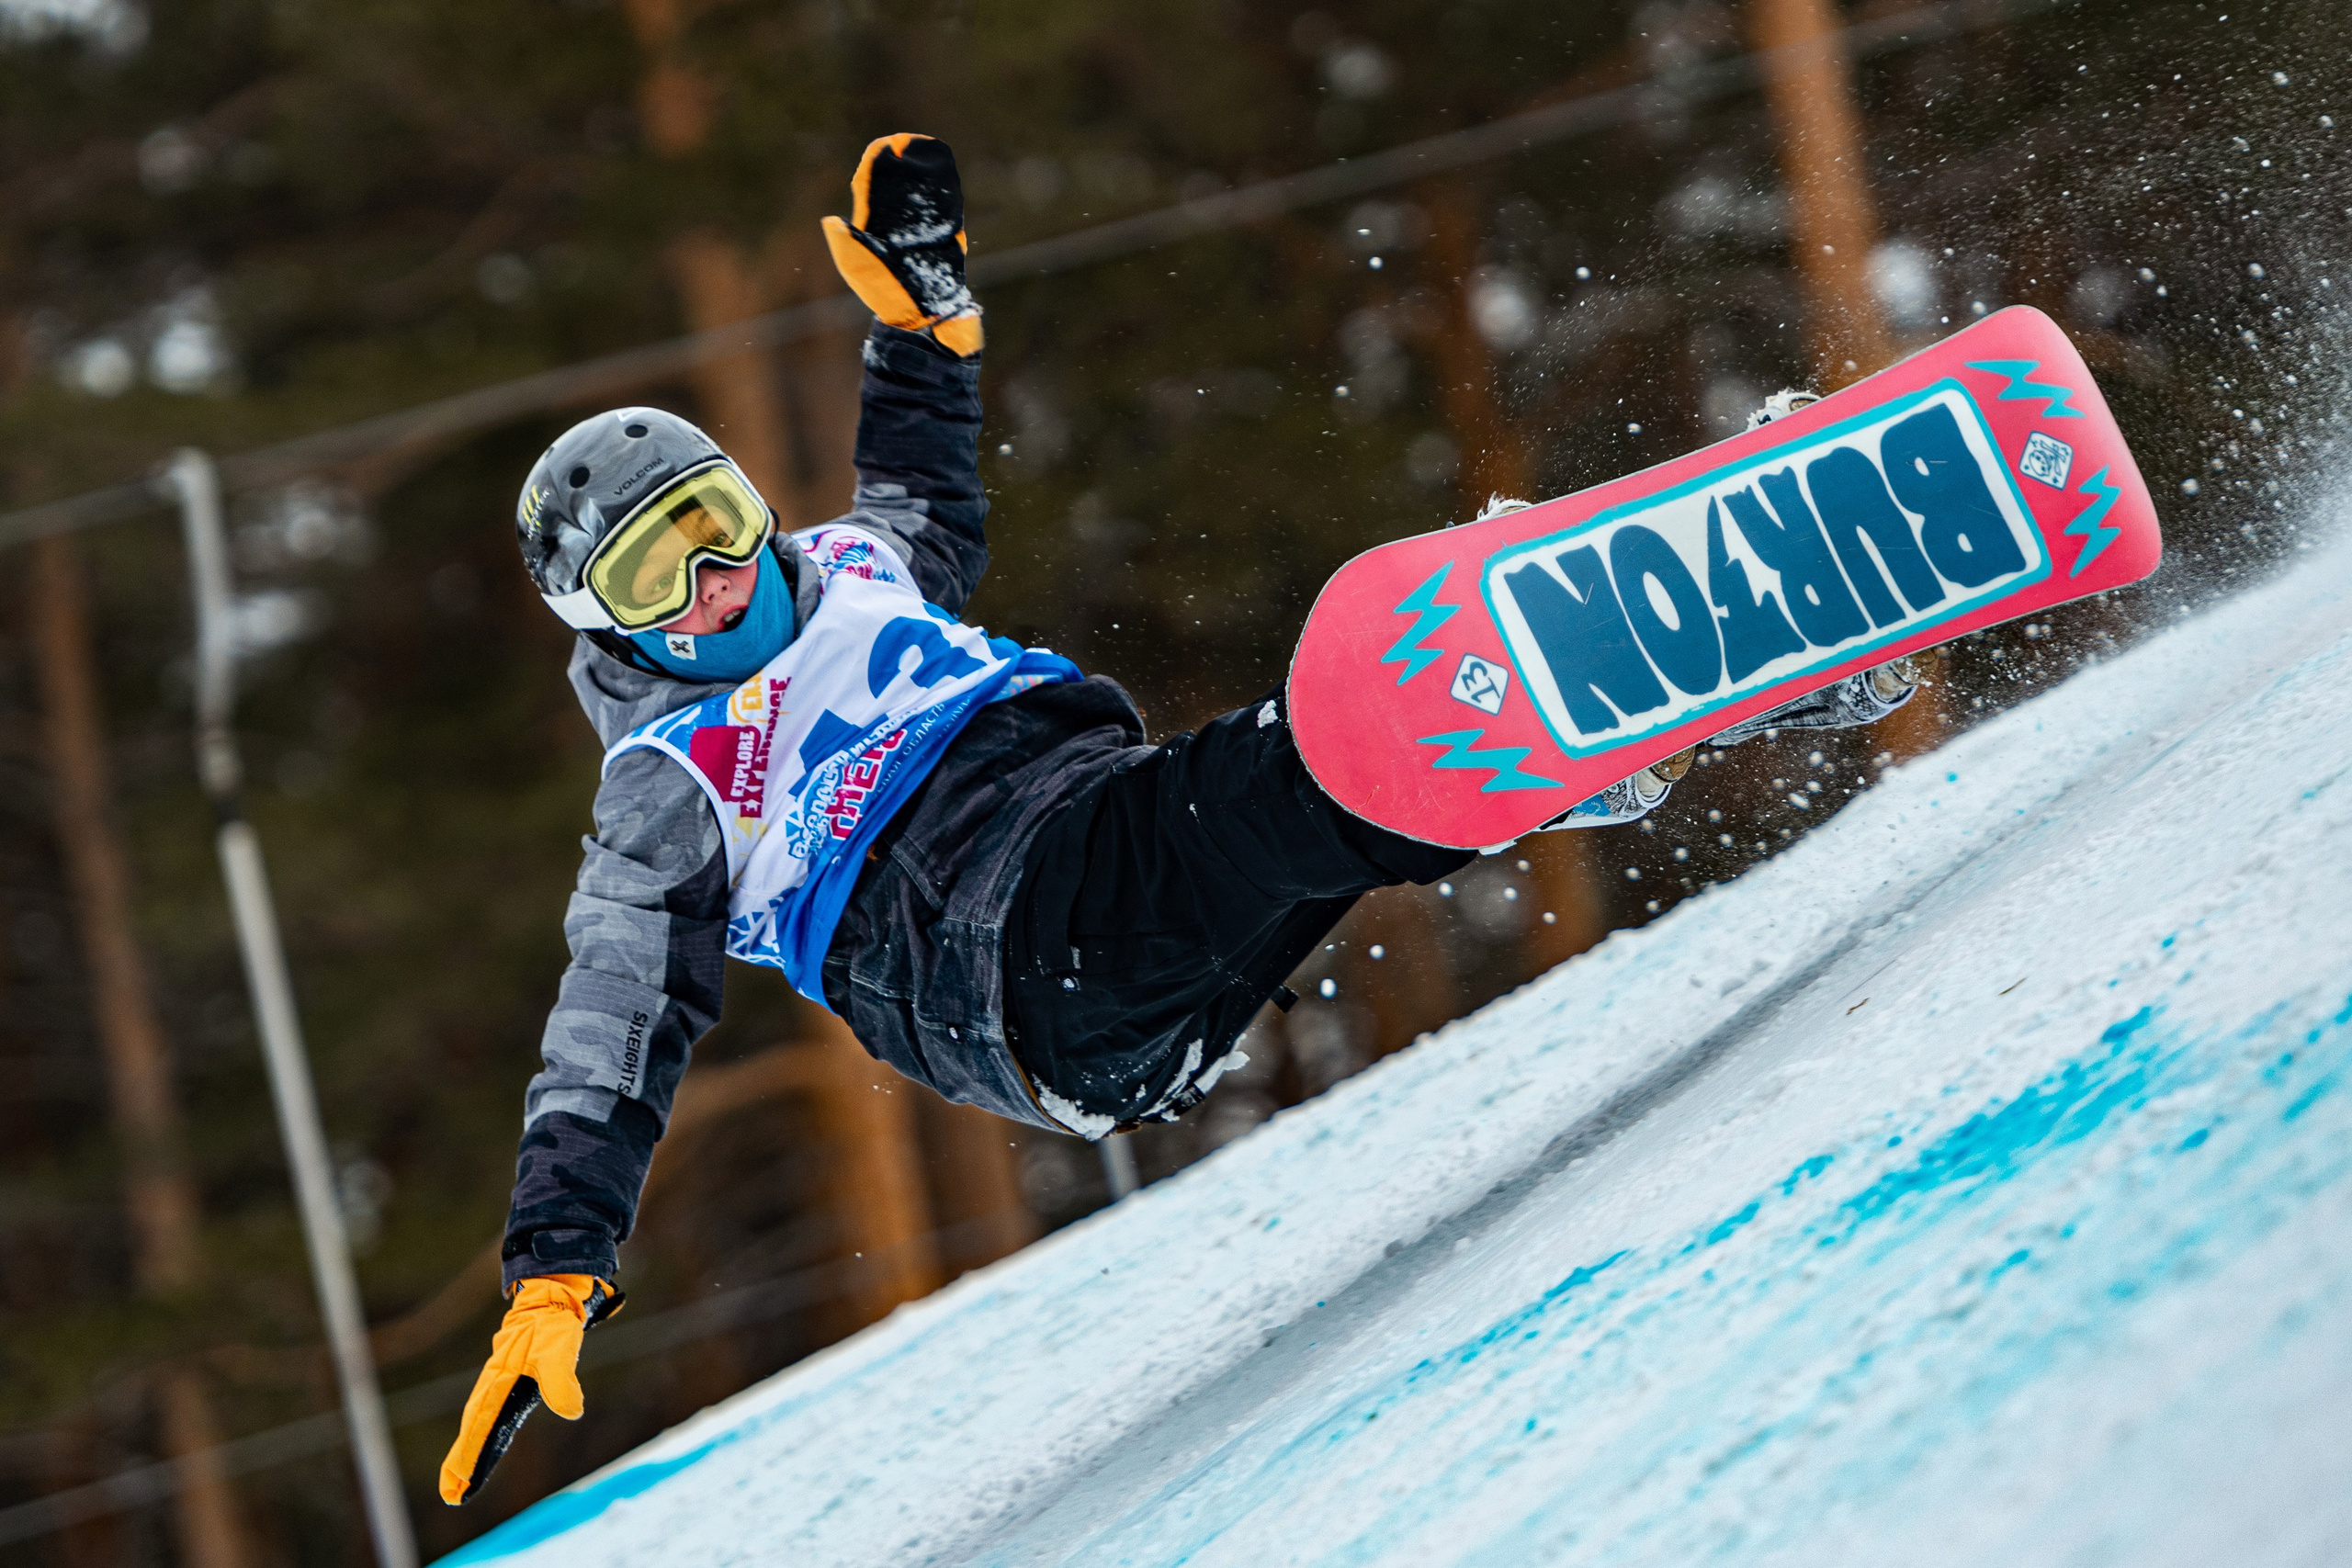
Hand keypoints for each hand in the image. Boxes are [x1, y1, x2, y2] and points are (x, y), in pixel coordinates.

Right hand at [438, 1274, 619, 1505]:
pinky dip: (484, 1434)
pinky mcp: (510, 1381)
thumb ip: (562, 1379)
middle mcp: (495, 1385)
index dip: (470, 1456)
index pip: (481, 1427)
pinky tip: (486, 1447)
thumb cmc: (554, 1323)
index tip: (458, 1485)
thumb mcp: (559, 1348)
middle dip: (462, 1462)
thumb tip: (572, 1411)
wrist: (552, 1295)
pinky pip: (491, 1414)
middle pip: (474, 1430)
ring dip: (470, 1451)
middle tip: (452, 1494)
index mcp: (500, 1382)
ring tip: (460, 1481)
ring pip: (480, 1423)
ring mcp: (500, 1383)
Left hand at [822, 133, 982, 356]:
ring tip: (926, 152)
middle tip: (906, 144)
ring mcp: (921, 233)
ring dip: (924, 175)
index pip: (874, 189)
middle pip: (899, 187)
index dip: (878, 168)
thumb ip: (845, 243)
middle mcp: (897, 227)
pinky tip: (946, 177)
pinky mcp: (944, 241)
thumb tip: (830, 221)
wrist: (920, 317)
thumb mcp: (857, 268)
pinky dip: (945, 192)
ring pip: (922, 196)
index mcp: (874, 227)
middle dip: (902, 166)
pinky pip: (945, 211)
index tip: (882, 148)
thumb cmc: (885, 294)